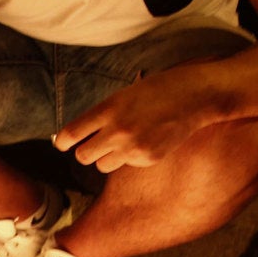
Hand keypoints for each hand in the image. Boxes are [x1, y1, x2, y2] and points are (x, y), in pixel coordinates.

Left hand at [51, 75, 209, 173]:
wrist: (195, 97)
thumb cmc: (158, 90)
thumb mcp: (123, 95)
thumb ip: (102, 115)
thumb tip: (78, 134)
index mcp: (108, 110)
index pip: (70, 135)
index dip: (62, 142)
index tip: (62, 143)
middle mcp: (117, 132)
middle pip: (82, 157)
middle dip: (86, 151)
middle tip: (95, 143)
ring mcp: (133, 148)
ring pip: (102, 165)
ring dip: (107, 156)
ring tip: (123, 141)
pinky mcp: (147, 159)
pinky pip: (126, 165)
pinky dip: (131, 157)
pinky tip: (146, 140)